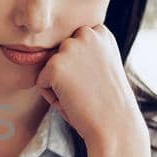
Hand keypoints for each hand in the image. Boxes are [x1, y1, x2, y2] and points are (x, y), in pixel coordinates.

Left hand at [35, 24, 145, 152]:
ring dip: (60, 85)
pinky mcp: (55, 65)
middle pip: (59, 56)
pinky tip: (73, 101)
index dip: (81, 69)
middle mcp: (86, 33)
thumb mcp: (102, 66)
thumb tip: (46, 47)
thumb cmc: (108, 102)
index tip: (99, 80)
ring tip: (83, 95)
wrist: (116, 125)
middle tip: (91, 90)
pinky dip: (53, 97)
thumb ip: (84, 52)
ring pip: (49, 68)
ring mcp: (70, 47)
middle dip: (68, 75)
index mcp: (100, 32)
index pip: (72, 46)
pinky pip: (41, 83)